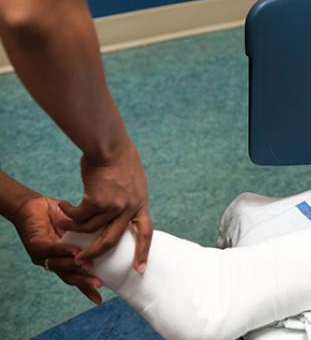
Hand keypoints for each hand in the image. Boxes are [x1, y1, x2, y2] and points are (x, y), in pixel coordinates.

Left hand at [12, 195, 103, 303]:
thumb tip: (116, 239)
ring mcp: (42, 256)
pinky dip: (65, 251)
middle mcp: (52, 262)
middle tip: (99, 284)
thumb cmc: (57, 216)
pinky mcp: (36, 245)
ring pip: (60, 266)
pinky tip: (76, 251)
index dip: (86, 289)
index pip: (76, 278)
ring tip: (91, 267)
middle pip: (68, 277)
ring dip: (75, 268)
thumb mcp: (78, 229)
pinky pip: (52, 250)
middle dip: (83, 282)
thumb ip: (90, 238)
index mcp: (63, 260)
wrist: (33, 205)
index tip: (99, 299)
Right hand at [58, 141, 151, 271]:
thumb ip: (130, 196)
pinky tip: (61, 206)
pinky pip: (78, 215)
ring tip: (63, 225)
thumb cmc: (120, 157)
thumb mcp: (133, 180)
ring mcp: (114, 205)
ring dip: (73, 228)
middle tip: (82, 262)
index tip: (139, 269)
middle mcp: (129, 208)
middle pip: (112, 240)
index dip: (142, 251)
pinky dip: (68, 212)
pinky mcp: (97, 201)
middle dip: (96, 253)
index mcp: (140, 204)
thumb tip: (125, 206)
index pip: (145, 233)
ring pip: (90, 228)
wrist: (110, 145)